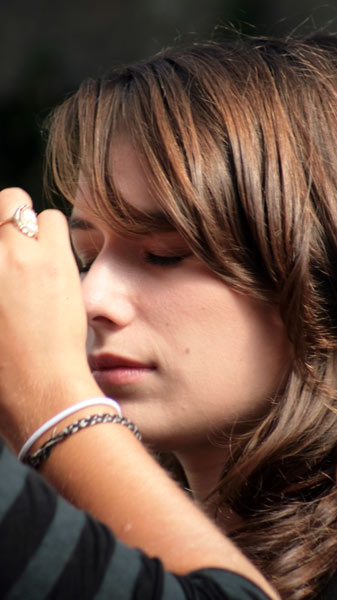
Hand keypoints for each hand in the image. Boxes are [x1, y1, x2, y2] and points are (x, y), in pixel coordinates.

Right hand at [0, 188, 100, 449]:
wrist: (38, 389)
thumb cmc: (3, 369)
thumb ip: (0, 284)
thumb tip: (7, 277)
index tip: (4, 255)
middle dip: (5, 222)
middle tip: (14, 248)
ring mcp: (13, 254)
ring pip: (22, 207)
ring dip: (30, 227)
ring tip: (34, 255)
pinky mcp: (51, 260)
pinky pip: (54, 221)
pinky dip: (53, 235)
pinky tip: (54, 262)